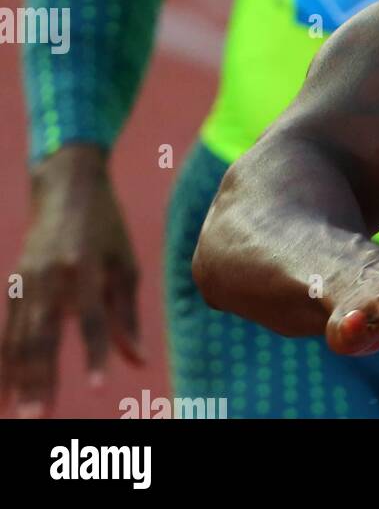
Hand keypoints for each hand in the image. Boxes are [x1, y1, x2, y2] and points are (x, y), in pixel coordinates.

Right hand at [0, 145, 143, 416]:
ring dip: (19, 379)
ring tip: (21, 414)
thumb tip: (140, 361)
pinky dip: (3, 364)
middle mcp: (50, 276)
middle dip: (41, 379)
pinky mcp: (12, 288)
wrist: (66, 188)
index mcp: (84, 266)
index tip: (100, 386)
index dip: (96, 352)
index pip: (93, 317)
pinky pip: (5, 333)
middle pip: (44, 334)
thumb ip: (128, 315)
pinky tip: (4, 395)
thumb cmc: (106, 228)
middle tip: (41, 417)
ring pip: (18, 339)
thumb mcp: (125, 263)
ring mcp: (25, 283)